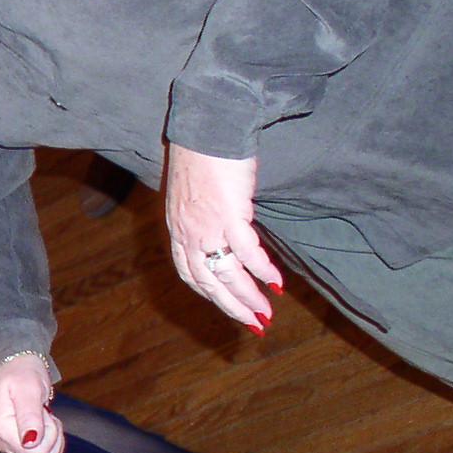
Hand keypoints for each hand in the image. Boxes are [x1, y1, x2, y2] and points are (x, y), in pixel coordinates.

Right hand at [0, 353, 63, 452]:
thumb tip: (30, 443)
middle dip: (52, 437)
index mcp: (0, 429)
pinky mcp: (12, 448)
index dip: (49, 435)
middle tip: (45, 414)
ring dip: (52, 441)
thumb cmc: (21, 374)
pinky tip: (42, 426)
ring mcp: (4, 447)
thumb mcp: (29, 389)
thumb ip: (29, 416)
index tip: (43, 412)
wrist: (13, 367)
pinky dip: (48, 444)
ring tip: (43, 419)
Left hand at [163, 143, 281, 330]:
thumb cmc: (202, 154)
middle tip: (252, 324)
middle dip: (231, 305)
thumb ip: (202, 212)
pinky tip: (276, 283)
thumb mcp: (193, 190)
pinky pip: (247, 253)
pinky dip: (262, 271)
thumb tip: (221, 223)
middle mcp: (187, 232)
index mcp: (177, 227)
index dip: (208, 292)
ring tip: (266, 314)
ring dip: (248, 297)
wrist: (207, 129)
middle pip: (208, 281)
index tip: (225, 305)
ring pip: (226, 274)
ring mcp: (206, 226)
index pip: (189, 271)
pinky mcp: (228, 215)